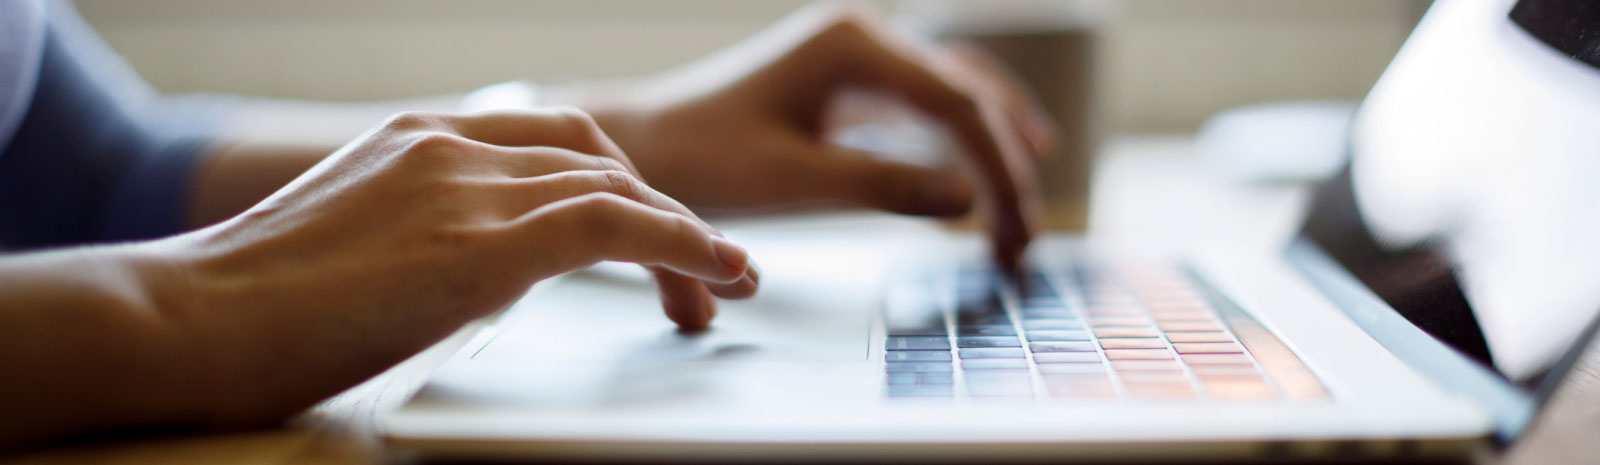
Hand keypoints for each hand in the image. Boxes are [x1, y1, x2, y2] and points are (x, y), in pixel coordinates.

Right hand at [159, 108, 755, 420]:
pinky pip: (613, 223)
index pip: (552, 142)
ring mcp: (462, 188)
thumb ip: (426, 242)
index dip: (619, 187)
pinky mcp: (478, 244)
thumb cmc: (247, 311)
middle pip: (594, 157)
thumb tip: (478, 278)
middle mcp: (448, 146)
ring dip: (686, 238)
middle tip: (702, 278)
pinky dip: (680, 243)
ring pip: (615, 186)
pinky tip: (715, 271)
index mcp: (417, 140)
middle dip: (660, 212)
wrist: (181, 323)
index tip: (652, 238)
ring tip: (723, 289)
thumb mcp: (354, 250)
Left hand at [564, 4, 1055, 269]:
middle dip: (1007, 166)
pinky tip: (991, 176)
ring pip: (960, 92)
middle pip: (970, 94)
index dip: (998, 171)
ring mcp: (860, 55)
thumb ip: (880, 186)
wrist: (645, 143)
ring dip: (997, 150)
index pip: (956, 105)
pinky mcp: (852, 82)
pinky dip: (966, 142)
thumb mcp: (791, 180)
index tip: (1015, 233)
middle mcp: (864, 36)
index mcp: (851, 45)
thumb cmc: (702, 157)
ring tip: (1026, 214)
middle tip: (1026, 239)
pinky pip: (931, 104)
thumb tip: (968, 201)